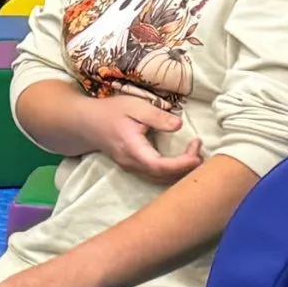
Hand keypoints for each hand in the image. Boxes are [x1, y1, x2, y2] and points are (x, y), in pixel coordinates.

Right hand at [80, 92, 202, 181]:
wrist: (87, 123)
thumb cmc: (111, 112)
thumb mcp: (134, 106)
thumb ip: (157, 116)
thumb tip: (179, 125)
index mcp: (132, 149)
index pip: (160, 166)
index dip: (181, 164)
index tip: (197, 152)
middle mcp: (132, 165)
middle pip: (163, 177)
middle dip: (187, 168)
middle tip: (200, 150)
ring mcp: (133, 169)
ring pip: (161, 180)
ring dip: (181, 172)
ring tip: (195, 154)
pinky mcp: (135, 169)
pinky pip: (157, 177)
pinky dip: (173, 172)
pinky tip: (183, 161)